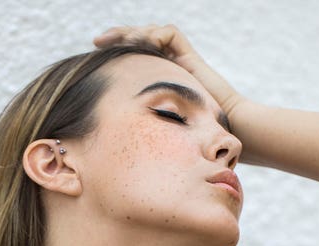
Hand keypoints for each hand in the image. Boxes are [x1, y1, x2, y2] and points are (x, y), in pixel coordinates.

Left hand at [93, 24, 245, 118]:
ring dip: (133, 34)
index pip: (133, 58)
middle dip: (118, 36)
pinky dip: (155, 36)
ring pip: (152, 33)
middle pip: (140, 40)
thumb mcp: (152, 127)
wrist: (224, 130)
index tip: (95, 56)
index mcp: (156, 81)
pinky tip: (142, 45)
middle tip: (98, 42)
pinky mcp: (190, 58)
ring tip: (116, 41)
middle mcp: (167, 68)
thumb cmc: (189, 138)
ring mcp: (179, 61)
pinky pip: (170, 35)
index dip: (115, 53)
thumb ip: (136, 122)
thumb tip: (104, 128)